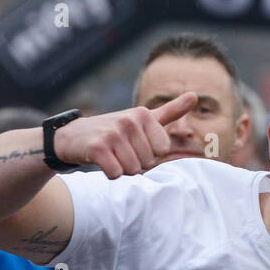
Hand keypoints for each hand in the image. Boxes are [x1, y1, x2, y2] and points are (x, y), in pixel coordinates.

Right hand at [52, 93, 198, 177]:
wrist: (73, 137)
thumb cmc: (114, 130)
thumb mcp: (142, 119)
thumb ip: (170, 111)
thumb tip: (195, 96)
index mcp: (143, 114)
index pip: (162, 151)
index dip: (149, 153)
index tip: (135, 144)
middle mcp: (129, 120)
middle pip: (148, 162)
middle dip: (135, 162)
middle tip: (120, 150)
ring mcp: (112, 133)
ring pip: (132, 170)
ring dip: (122, 168)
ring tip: (111, 154)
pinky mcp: (98, 148)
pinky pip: (116, 174)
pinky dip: (110, 173)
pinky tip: (101, 160)